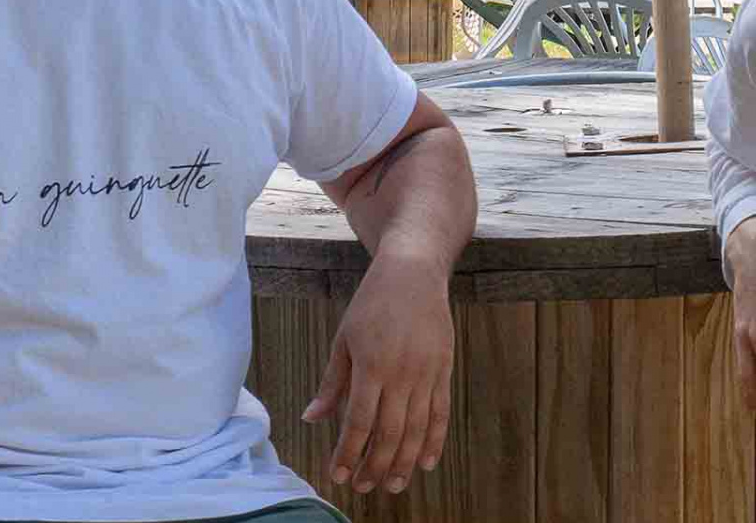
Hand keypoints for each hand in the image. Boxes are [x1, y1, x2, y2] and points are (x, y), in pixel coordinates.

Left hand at [302, 249, 453, 494]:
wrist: (414, 269)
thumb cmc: (373, 302)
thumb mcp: (344, 337)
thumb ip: (332, 382)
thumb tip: (311, 419)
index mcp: (371, 364)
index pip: (359, 422)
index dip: (348, 453)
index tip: (338, 475)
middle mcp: (401, 372)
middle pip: (389, 433)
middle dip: (375, 466)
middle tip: (364, 487)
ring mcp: (427, 371)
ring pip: (416, 429)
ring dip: (404, 462)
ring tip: (393, 485)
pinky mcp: (444, 367)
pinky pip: (441, 412)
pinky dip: (435, 441)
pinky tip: (426, 463)